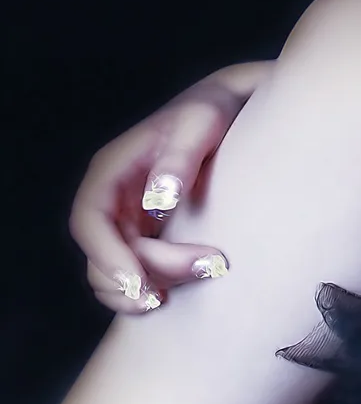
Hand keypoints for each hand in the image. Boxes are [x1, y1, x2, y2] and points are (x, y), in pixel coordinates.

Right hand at [69, 61, 270, 312]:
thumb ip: (179, 159)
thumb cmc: (211, 112)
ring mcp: (123, 221)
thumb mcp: (200, 124)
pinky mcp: (142, 236)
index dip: (107, 256)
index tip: (139, 282)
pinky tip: (181, 292)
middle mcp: (109, 199)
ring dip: (145, 290)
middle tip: (206, 269)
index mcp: (110, 169)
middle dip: (144, 275)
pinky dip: (148, 290)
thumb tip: (159, 200)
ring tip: (201, 278)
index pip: (89, 221)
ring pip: (112, 273)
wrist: (228, 111)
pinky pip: (132, 275)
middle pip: (104, 254)